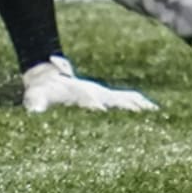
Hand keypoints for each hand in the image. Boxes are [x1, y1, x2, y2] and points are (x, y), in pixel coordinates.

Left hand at [21, 55, 157, 111]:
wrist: (47, 78)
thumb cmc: (40, 94)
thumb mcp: (35, 99)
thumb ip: (36, 104)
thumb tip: (34, 110)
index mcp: (80, 96)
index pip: (93, 102)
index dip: (100, 107)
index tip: (107, 112)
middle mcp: (96, 94)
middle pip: (116, 100)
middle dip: (130, 107)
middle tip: (146, 114)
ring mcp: (103, 94)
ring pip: (125, 100)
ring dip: (140, 106)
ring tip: (157, 114)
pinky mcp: (106, 97)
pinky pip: (127, 99)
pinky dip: (140, 104)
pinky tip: (154, 110)